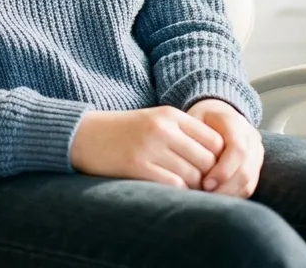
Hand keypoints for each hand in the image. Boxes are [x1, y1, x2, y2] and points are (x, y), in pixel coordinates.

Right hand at [70, 106, 224, 189]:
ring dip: (192, 187)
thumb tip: (219, 161)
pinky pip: (173, 185)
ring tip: (182, 187)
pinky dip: (176, 191)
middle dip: (207, 176)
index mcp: (170, 114)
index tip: (208, 168)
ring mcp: (149, 147)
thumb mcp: (156, 122)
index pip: (214, 140)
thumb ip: (185, 134)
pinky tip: (167, 189)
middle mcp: (162, 128)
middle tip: (198, 183)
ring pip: (192, 176)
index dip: (217, 159)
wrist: (87, 135)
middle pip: (207, 160)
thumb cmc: (127, 132)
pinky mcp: (137, 166)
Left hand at [185, 99, 263, 198]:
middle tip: (206, 196)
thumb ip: (191, 138)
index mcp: (235, 122)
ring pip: (249, 181)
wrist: (215, 114)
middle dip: (226, 187)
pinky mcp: (256, 166)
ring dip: (230, 194)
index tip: (205, 184)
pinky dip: (234, 196)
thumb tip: (184, 166)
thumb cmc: (198, 120)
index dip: (224, 170)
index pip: (238, 150)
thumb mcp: (192, 120)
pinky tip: (218, 200)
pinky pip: (249, 186)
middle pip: (246, 169)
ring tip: (210, 201)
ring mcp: (256, 152)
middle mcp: (250, 137)